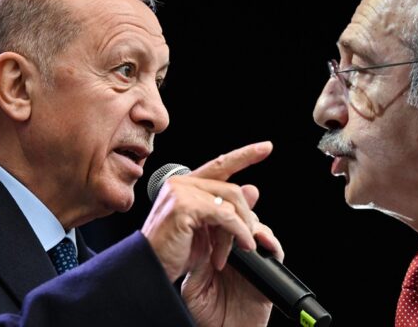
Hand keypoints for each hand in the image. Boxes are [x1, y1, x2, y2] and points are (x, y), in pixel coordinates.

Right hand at [140, 141, 272, 280]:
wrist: (150, 269)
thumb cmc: (175, 252)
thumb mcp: (208, 229)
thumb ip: (228, 209)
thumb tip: (253, 189)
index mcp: (186, 185)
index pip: (220, 163)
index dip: (245, 155)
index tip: (266, 147)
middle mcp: (181, 183)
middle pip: (232, 188)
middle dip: (246, 217)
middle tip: (248, 240)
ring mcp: (181, 192)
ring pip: (230, 202)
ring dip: (242, 229)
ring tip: (243, 248)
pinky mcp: (184, 206)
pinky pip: (225, 216)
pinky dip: (239, 232)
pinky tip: (243, 245)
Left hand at [181, 208, 283, 326]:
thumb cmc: (206, 316)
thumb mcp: (194, 286)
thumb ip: (198, 261)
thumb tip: (201, 234)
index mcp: (216, 254)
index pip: (220, 224)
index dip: (222, 210)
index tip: (219, 200)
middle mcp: (235, 255)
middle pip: (241, 222)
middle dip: (241, 211)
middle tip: (235, 208)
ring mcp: (253, 262)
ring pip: (259, 231)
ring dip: (254, 225)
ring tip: (247, 228)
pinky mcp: (268, 272)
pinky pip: (275, 252)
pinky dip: (271, 242)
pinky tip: (262, 240)